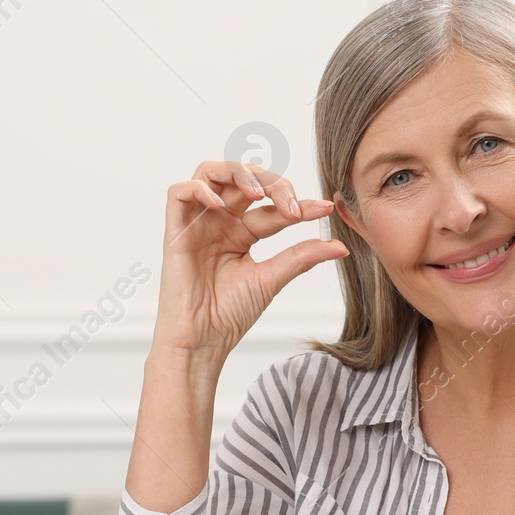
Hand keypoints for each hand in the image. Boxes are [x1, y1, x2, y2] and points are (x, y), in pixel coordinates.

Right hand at [152, 162, 348, 356]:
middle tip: (291, 204)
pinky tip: (221, 205)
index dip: (298, 203)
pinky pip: (179, 193)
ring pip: (211, 173)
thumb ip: (301, 257)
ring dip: (238, 173)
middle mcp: (220, 222)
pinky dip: (200, 190)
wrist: (203, 340)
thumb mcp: (272, 279)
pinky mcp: (175, 230)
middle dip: (271, 183)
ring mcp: (198, 224)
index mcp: (242, 232)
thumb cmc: (229, 314)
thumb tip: (339, 246)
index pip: (272, 207)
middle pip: (244, 180)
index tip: (324, 208)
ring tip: (258, 193)